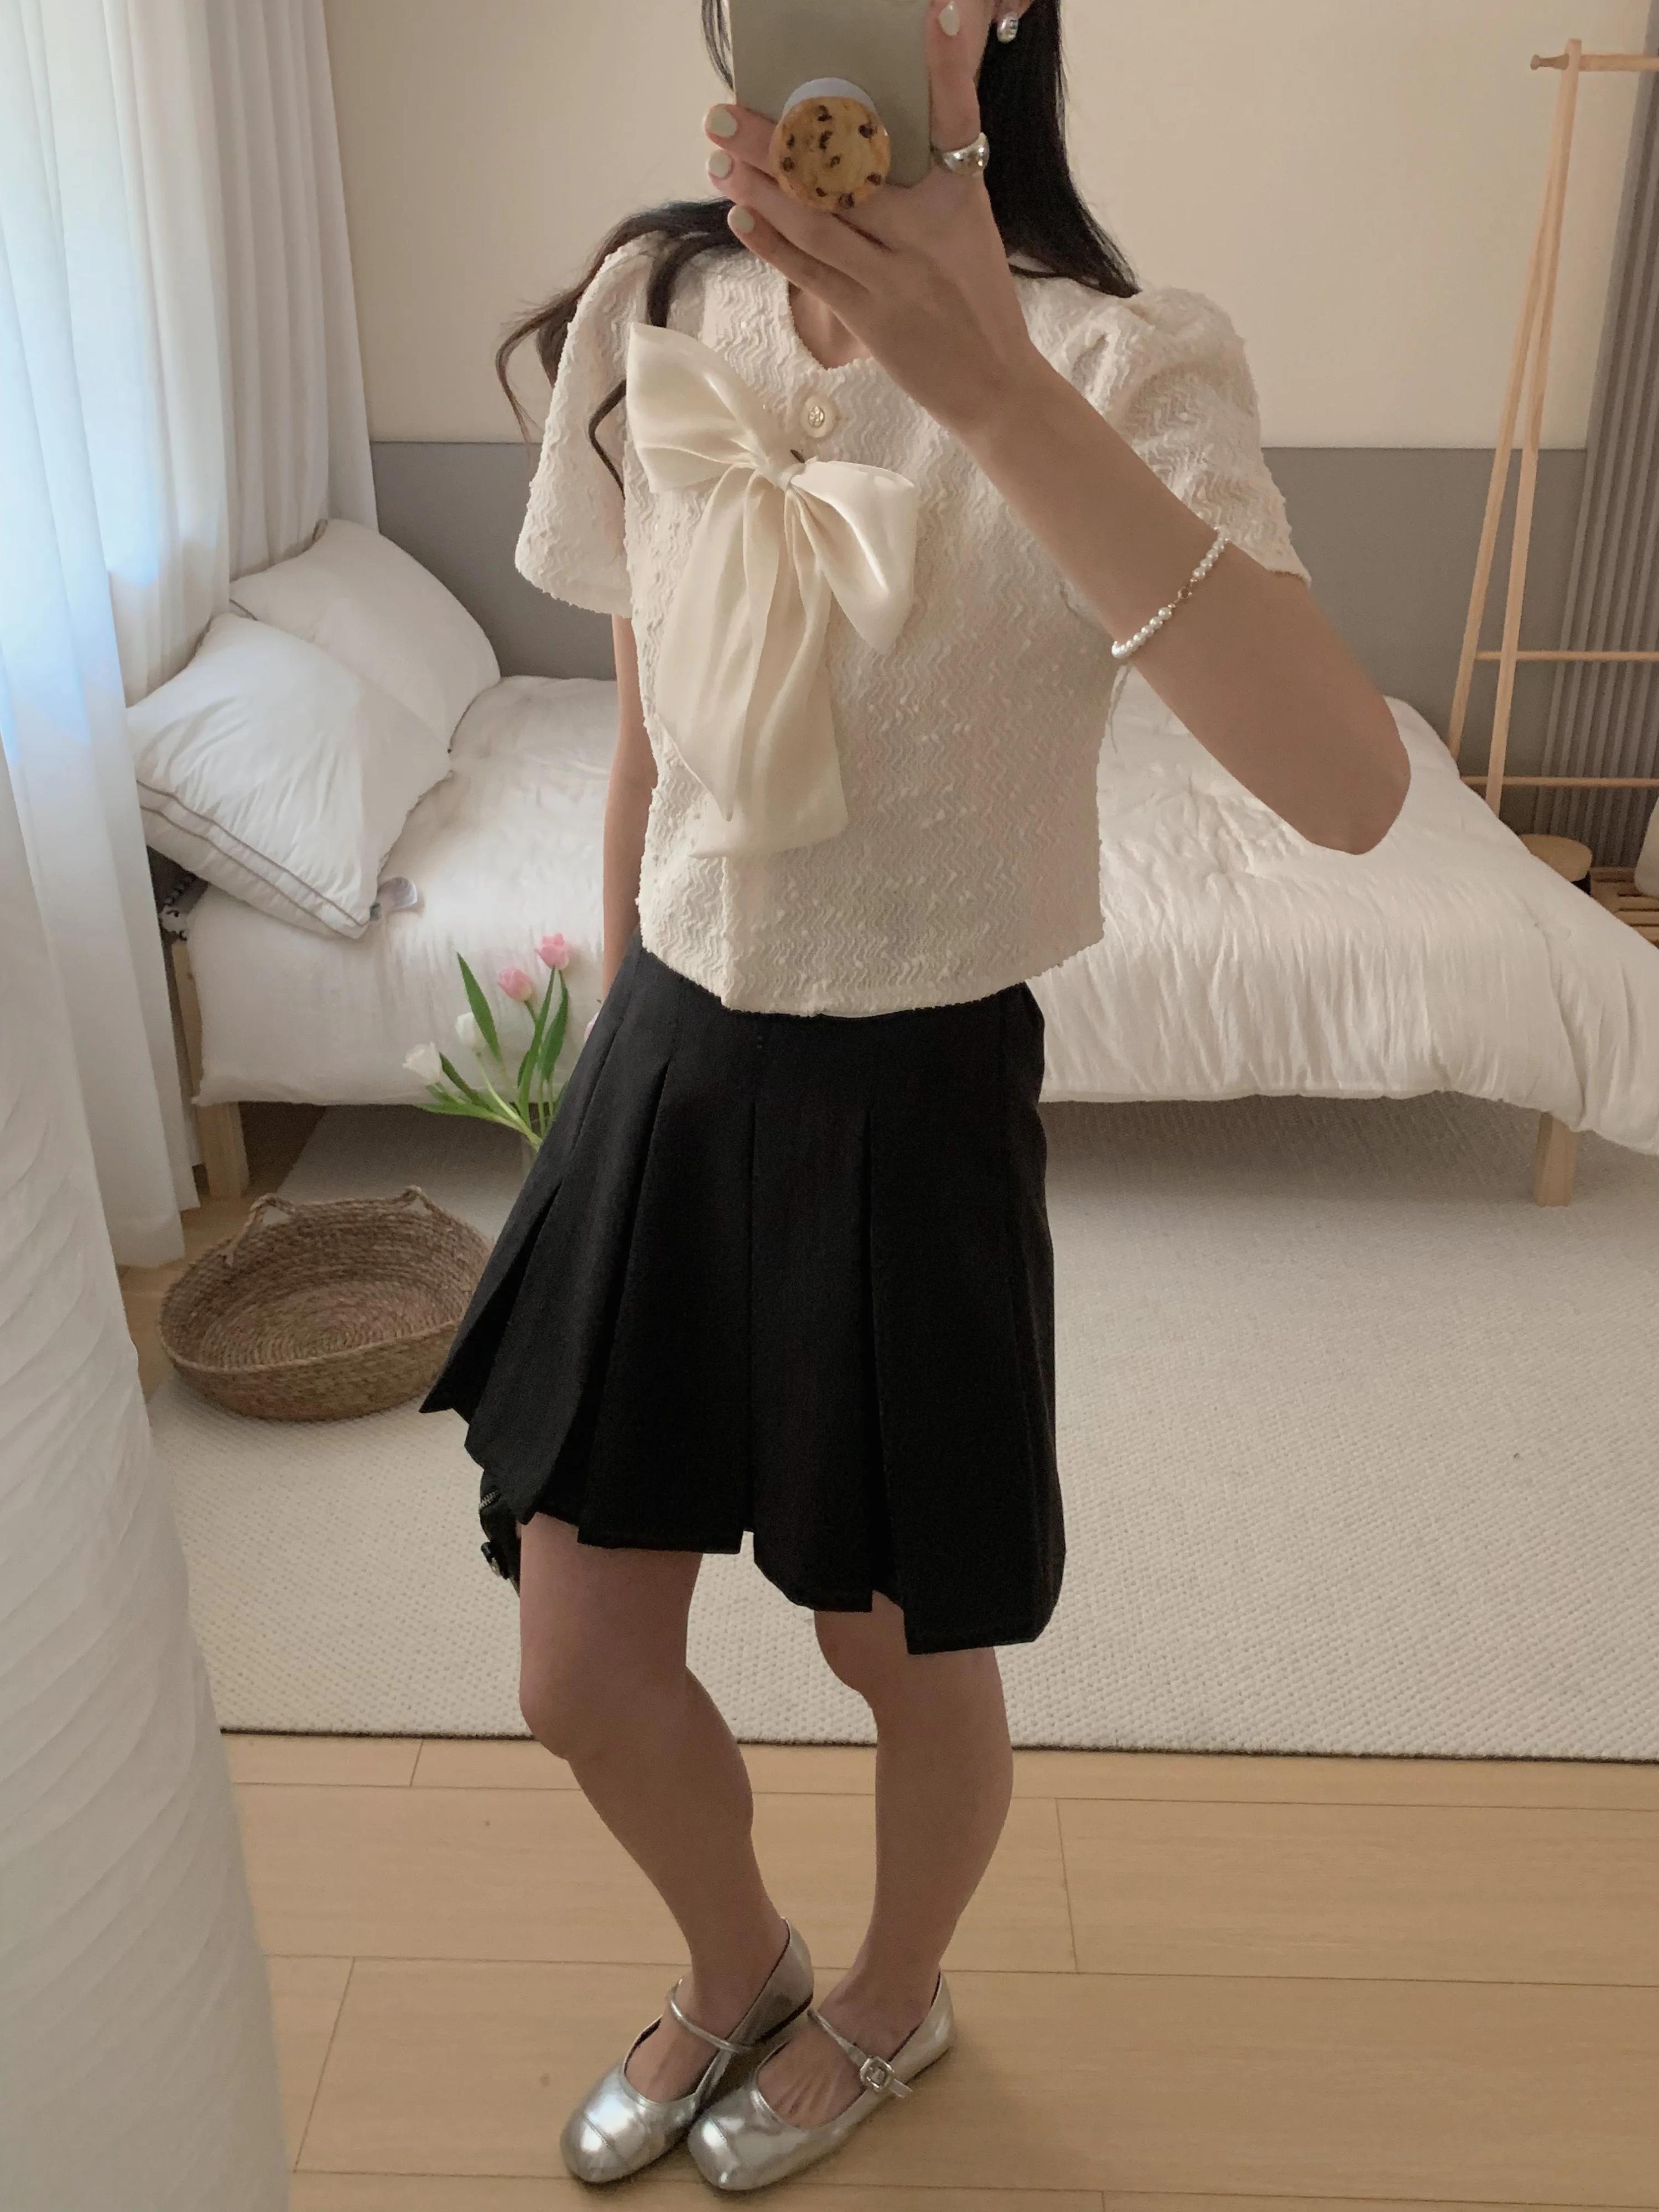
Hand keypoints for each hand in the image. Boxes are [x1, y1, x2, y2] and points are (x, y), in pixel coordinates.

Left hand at [703, 0, 1047, 439]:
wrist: (996, 386)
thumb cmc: (976, 301)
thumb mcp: (970, 228)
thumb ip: (931, 180)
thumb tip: (868, 137)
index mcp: (961, 197)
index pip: (956, 117)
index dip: (945, 65)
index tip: (934, 14)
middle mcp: (929, 231)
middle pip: (848, 167)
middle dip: (778, 136)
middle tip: (724, 111)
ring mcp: (898, 277)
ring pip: (817, 218)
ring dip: (760, 186)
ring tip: (718, 158)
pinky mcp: (873, 320)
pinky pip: (812, 273)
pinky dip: (772, 243)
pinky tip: (739, 216)